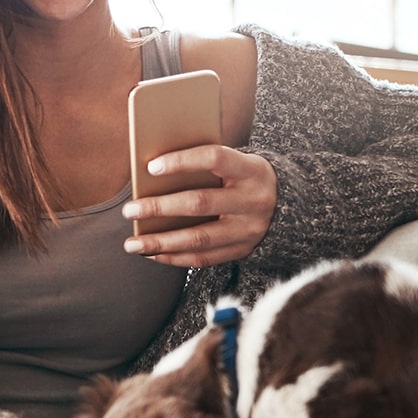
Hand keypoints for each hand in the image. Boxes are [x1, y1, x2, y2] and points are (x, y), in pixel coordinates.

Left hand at [122, 145, 276, 266]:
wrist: (288, 205)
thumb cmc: (246, 177)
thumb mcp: (238, 163)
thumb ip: (207, 165)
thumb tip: (154, 172)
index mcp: (252, 170)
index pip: (215, 159)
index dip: (182, 162)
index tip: (151, 166)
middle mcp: (253, 201)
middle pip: (200, 203)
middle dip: (160, 208)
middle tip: (129, 210)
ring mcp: (248, 230)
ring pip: (199, 239)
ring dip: (161, 242)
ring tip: (132, 243)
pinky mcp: (241, 250)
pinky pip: (203, 258)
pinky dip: (174, 257)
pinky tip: (152, 253)